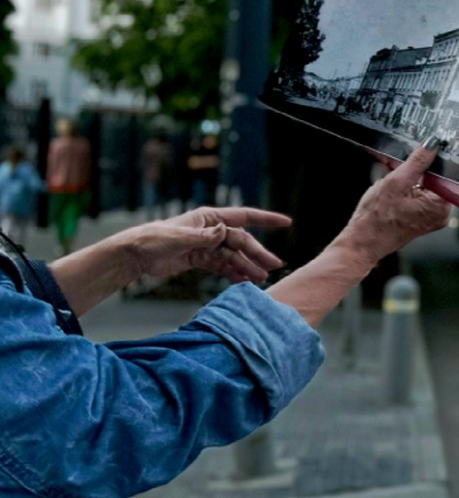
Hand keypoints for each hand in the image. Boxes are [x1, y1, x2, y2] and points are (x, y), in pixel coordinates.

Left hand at [121, 207, 291, 283]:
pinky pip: (222, 266)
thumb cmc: (152, 240)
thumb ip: (203, 236)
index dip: (266, 219)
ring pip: (233, 256)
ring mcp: (206, 245)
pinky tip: (243, 282)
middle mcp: (211, 230)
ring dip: (247, 267)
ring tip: (260, 280)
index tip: (286, 222)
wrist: (133, 256)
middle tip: (274, 266)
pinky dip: (232, 274)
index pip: (243, 216)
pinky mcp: (200, 259)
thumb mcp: (178, 237)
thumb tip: (224, 230)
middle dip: (258, 253)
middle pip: (241, 241)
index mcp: (209, 218)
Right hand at [333, 143, 450, 265]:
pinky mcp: (422, 218)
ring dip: (413, 177)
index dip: (435, 159)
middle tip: (404, 162)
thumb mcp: (396, 182)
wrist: (362, 243)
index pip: (447, 173)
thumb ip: (417, 162)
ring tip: (396, 173)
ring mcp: (432, 217)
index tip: (426, 147)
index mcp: (441, 205)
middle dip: (421, 168)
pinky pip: (420, 195)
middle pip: (437, 179)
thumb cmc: (377, 218)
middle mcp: (442, 213)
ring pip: (427, 186)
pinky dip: (409, 187)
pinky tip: (395, 183)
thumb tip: (432, 144)